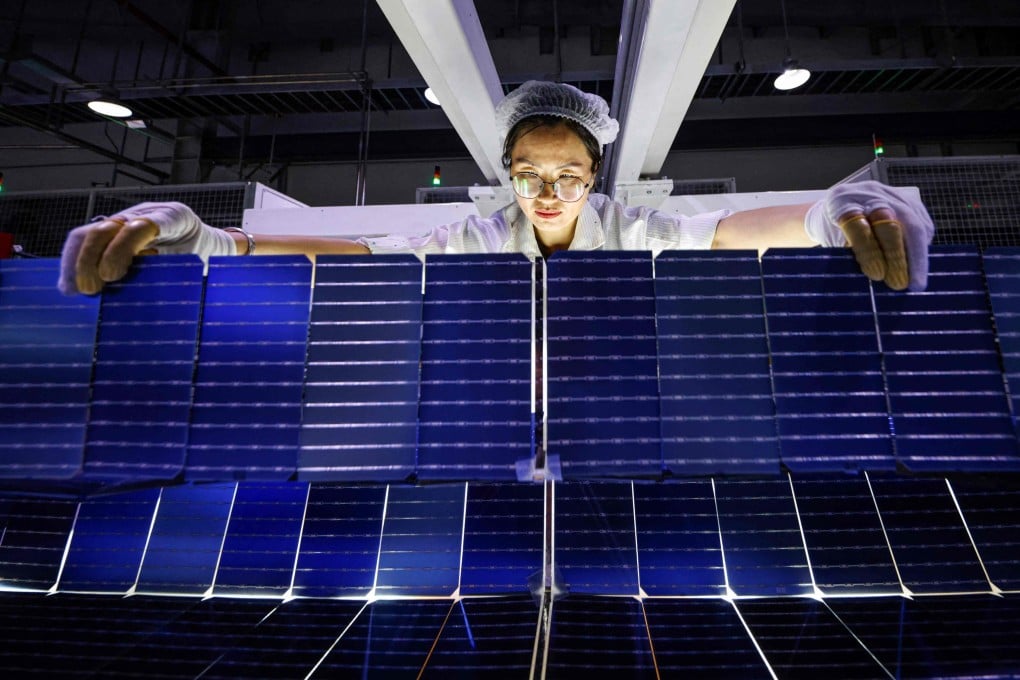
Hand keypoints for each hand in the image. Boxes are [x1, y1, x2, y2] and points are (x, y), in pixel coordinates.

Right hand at [58, 202, 235, 294]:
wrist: (209, 245)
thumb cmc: (203, 257)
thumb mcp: (195, 265)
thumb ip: (171, 272)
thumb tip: (134, 294)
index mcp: (174, 217)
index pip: (141, 226)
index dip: (122, 249)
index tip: (110, 276)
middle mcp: (146, 213)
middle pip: (108, 228)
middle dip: (91, 259)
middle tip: (90, 290)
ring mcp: (127, 219)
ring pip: (90, 233)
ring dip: (76, 262)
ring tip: (73, 290)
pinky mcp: (115, 230)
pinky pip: (87, 240)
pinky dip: (74, 263)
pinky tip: (69, 285)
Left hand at [805, 180, 934, 290]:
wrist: (840, 207)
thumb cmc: (834, 231)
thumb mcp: (832, 242)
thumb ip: (848, 256)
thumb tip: (876, 277)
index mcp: (841, 201)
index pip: (856, 224)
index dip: (868, 250)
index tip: (877, 276)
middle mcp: (868, 193)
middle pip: (889, 221)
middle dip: (898, 255)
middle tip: (903, 284)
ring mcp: (891, 194)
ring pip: (912, 223)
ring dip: (916, 255)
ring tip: (915, 282)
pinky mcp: (909, 201)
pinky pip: (922, 224)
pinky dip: (921, 248)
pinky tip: (918, 266)